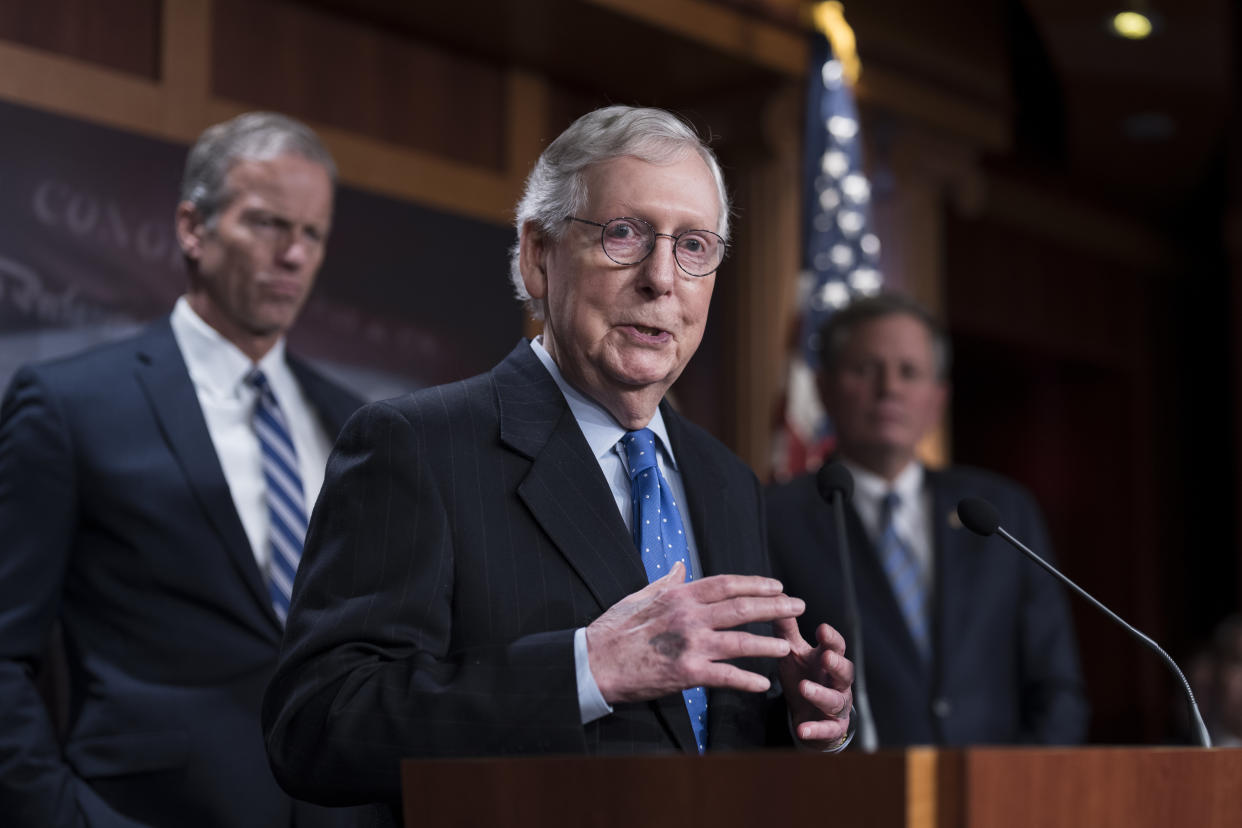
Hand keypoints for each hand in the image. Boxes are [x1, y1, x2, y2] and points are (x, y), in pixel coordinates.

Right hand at [585, 562, 803, 704]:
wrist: (594, 662)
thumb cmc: (613, 630)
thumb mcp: (640, 596)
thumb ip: (667, 582)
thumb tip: (683, 567)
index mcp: (679, 595)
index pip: (726, 584)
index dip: (755, 584)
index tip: (776, 585)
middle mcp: (688, 616)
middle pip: (742, 607)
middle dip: (774, 606)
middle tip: (797, 606)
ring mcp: (689, 645)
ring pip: (740, 641)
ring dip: (768, 643)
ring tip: (788, 646)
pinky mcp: (686, 673)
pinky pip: (725, 676)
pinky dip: (746, 680)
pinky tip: (762, 684)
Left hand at [774, 619, 854, 747]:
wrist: (809, 716)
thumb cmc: (804, 676)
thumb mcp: (793, 653)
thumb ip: (787, 630)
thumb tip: (778, 597)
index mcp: (828, 660)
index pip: (836, 646)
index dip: (831, 638)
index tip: (821, 628)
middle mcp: (837, 682)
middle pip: (845, 671)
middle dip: (837, 663)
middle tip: (826, 656)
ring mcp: (836, 705)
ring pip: (836, 700)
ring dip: (822, 694)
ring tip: (806, 688)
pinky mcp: (831, 728)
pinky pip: (827, 730)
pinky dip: (816, 730)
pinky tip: (803, 729)